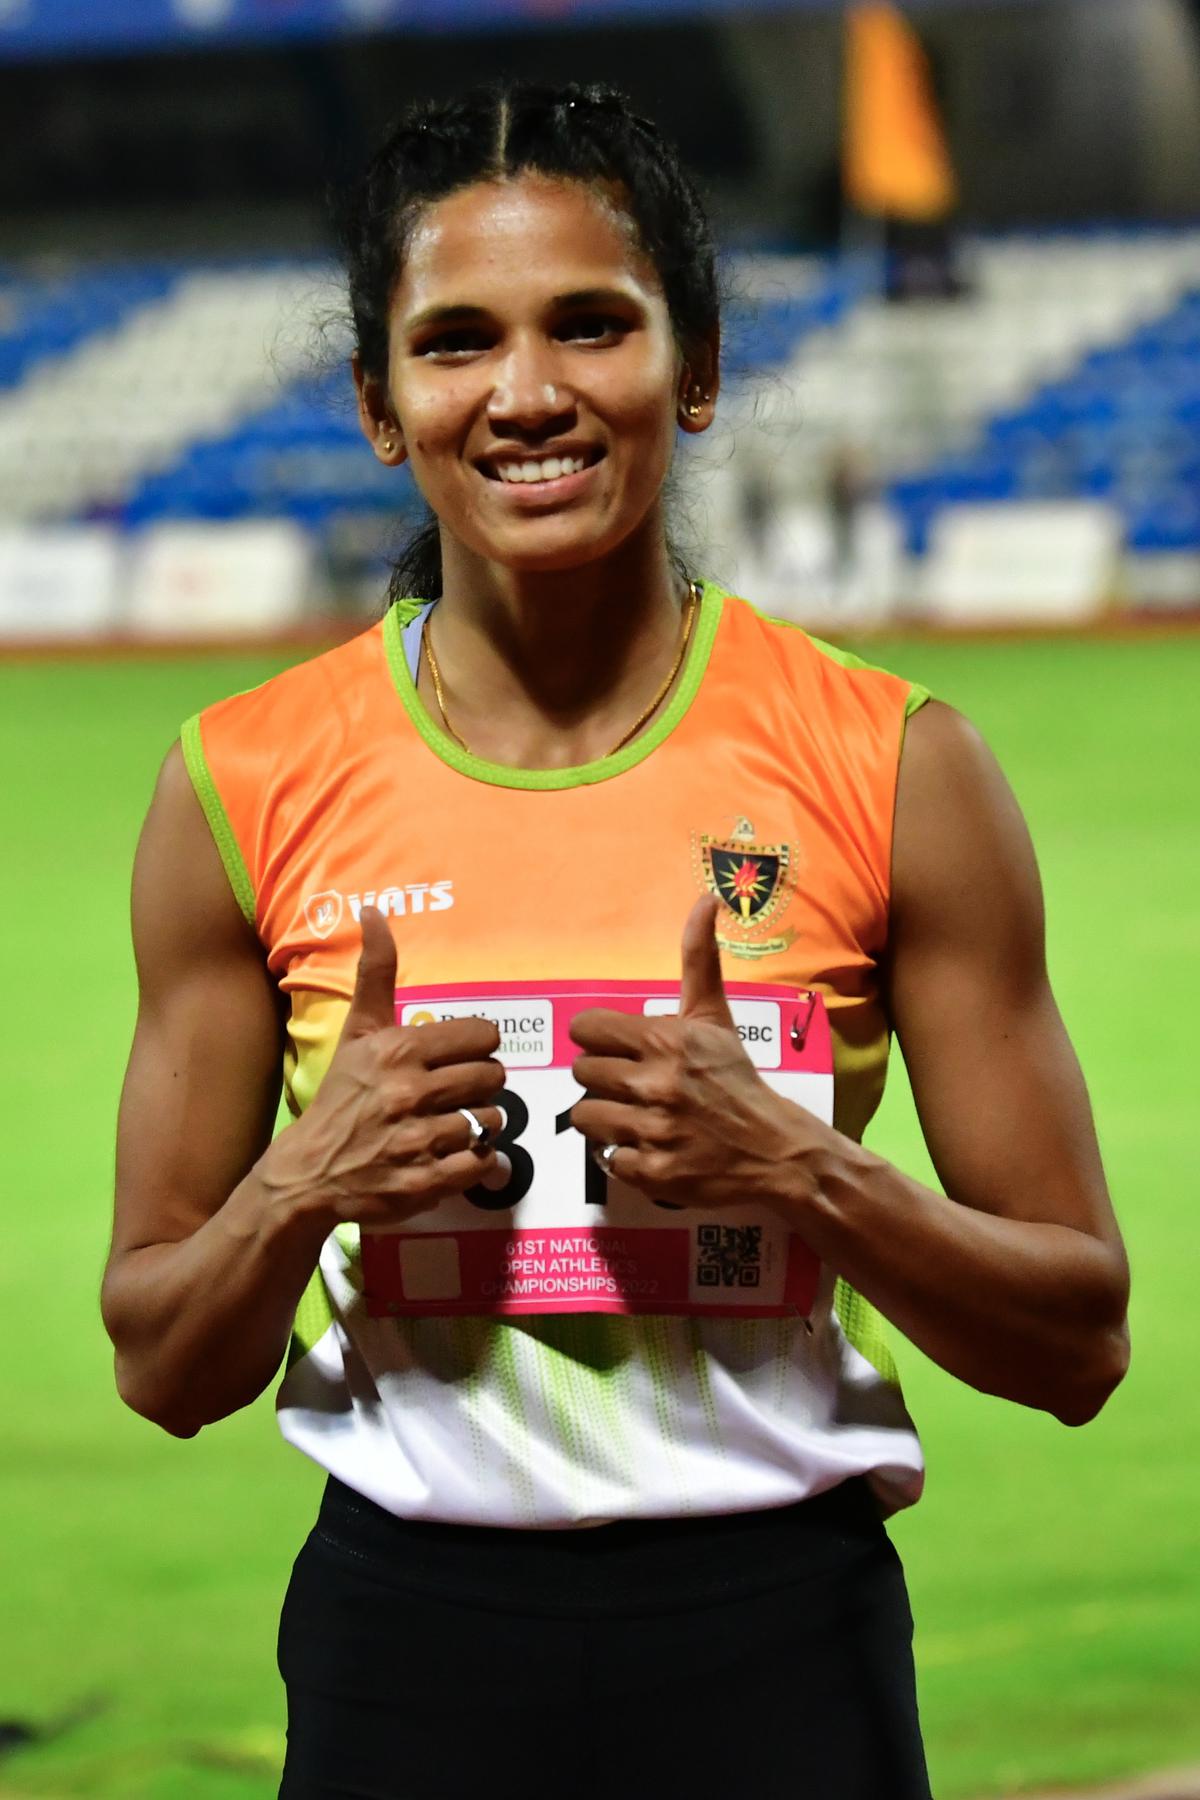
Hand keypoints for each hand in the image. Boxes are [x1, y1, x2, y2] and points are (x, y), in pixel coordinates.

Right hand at [266, 905, 508, 1228]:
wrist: (309, 1171)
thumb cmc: (342, 1096)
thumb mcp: (357, 1032)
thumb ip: (376, 973)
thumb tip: (374, 910)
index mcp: (399, 1050)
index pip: (484, 1036)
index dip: (479, 1048)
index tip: (461, 1058)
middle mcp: (410, 1092)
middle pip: (493, 1078)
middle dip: (482, 1085)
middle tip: (460, 1092)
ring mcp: (418, 1140)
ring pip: (492, 1121)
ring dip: (480, 1123)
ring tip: (455, 1123)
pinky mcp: (426, 1182)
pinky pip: (483, 1163)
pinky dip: (478, 1160)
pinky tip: (454, 1153)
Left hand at [570, 896, 823, 1214]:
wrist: (776, 1147)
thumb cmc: (736, 1077)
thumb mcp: (715, 1016)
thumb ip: (699, 959)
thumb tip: (706, 899)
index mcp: (666, 1039)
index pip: (586, 1030)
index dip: (597, 1040)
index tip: (617, 1049)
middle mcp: (657, 1082)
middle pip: (581, 1073)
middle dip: (603, 1079)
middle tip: (632, 1085)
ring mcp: (654, 1129)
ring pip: (585, 1117)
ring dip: (607, 1118)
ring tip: (637, 1116)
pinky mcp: (653, 1172)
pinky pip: (606, 1158)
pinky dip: (623, 1155)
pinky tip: (650, 1145)